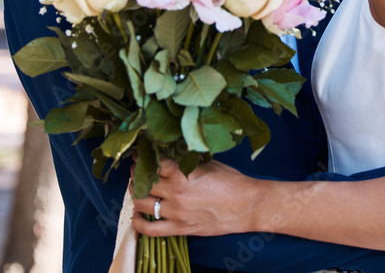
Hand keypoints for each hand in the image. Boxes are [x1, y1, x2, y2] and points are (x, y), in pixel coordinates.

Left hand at [130, 158, 258, 237]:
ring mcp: (176, 214)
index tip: (140, 155)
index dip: (143, 158)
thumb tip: (175, 154)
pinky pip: (150, 230)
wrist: (248, 206)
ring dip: (136, 195)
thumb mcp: (210, 164)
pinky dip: (138, 223)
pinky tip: (137, 215)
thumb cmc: (233, 182)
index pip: (154, 165)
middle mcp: (176, 194)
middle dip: (137, 175)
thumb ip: (189, 161)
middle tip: (139, 170)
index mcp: (183, 175)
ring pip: (142, 204)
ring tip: (138, 188)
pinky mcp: (180, 229)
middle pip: (144, 184)